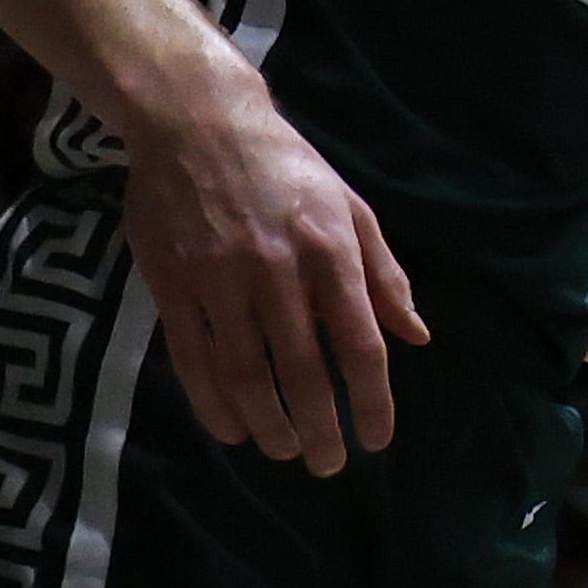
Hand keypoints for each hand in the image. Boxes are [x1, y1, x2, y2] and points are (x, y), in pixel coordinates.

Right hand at [121, 58, 426, 468]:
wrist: (196, 123)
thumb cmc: (287, 169)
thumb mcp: (352, 209)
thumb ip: (384, 277)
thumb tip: (417, 336)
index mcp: (331, 252)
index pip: (359, 343)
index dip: (372, 399)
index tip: (378, 438)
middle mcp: (277, 270)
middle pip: (303, 369)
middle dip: (319, 426)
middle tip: (329, 463)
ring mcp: (219, 278)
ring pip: (245, 371)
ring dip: (267, 422)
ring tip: (284, 451)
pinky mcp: (171, 282)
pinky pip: (192, 355)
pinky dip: (212, 400)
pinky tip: (231, 427)